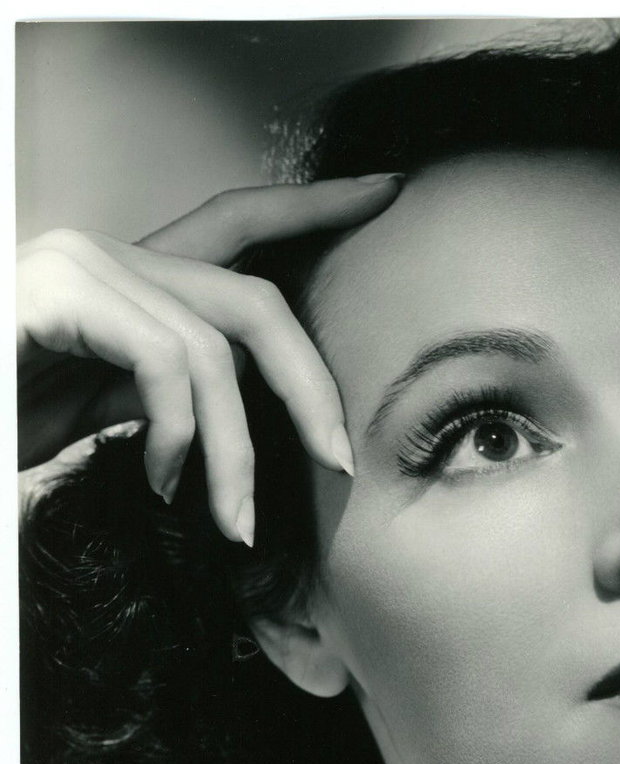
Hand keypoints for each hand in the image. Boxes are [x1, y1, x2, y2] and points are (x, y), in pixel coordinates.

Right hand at [16, 175, 401, 544]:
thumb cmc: (7, 422)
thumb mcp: (105, 412)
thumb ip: (169, 394)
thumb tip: (235, 416)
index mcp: (129, 280)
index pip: (237, 224)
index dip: (314, 206)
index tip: (387, 191)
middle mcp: (108, 255)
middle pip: (255, 297)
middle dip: (312, 385)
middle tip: (341, 461)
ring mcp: (79, 265)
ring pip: (215, 349)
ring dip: (237, 453)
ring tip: (228, 521)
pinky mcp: (55, 291)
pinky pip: (164, 360)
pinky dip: (181, 436)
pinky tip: (164, 484)